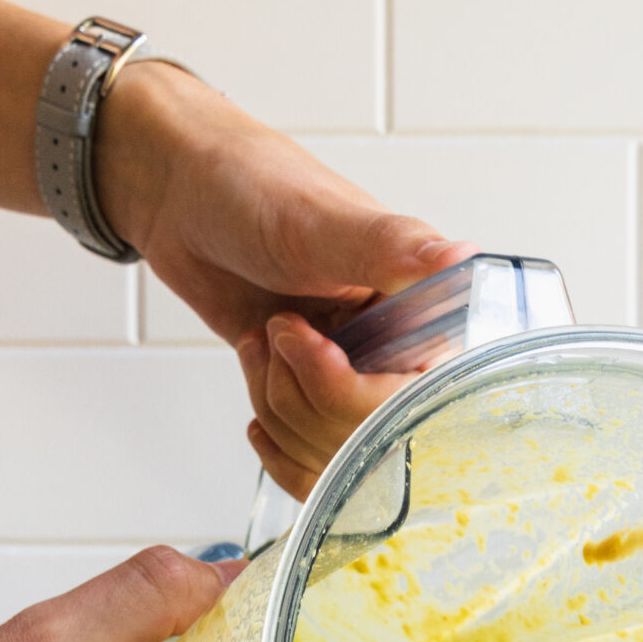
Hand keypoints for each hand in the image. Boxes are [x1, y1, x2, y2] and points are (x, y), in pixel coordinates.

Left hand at [95, 64, 472, 496]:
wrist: (181, 193)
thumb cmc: (250, 186)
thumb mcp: (320, 220)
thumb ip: (392, 247)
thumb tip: (461, 256)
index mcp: (419, 305)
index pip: (417, 398)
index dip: (354, 390)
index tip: (310, 341)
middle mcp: (394, 347)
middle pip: (368, 435)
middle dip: (304, 395)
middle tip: (277, 331)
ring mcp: (350, 374)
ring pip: (329, 450)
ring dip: (277, 403)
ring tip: (262, 340)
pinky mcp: (309, 391)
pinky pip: (305, 454)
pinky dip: (272, 432)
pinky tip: (259, 378)